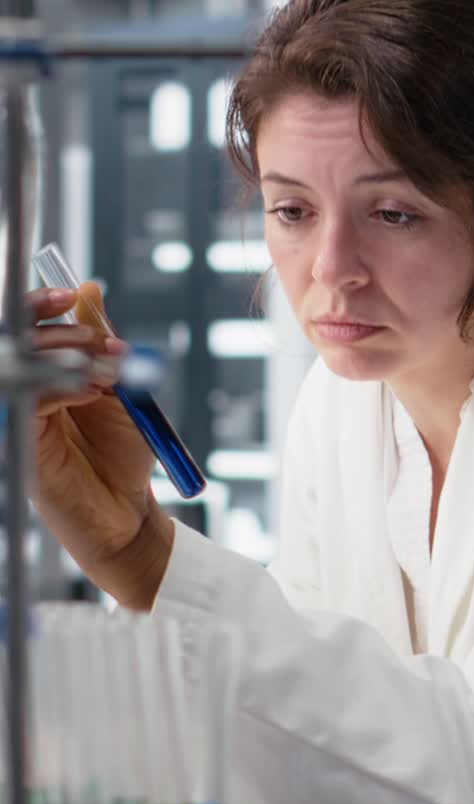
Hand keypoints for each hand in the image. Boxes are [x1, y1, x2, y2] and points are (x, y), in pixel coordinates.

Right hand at [30, 284, 173, 607]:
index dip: (40, 305)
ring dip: (66, 355)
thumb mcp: (118, 391)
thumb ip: (101, 343)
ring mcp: (19, 420)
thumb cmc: (121, 458)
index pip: (23, 329)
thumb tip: (88, 290)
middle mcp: (23, 396)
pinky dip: (63, 387)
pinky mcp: (23, 445)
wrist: (128, 513)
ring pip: (21, 366)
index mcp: (41, 378)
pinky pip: (31, 402)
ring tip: (107, 369)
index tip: (70, 294)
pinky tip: (92, 391)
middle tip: (103, 341)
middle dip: (61, 330)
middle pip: (15, 340)